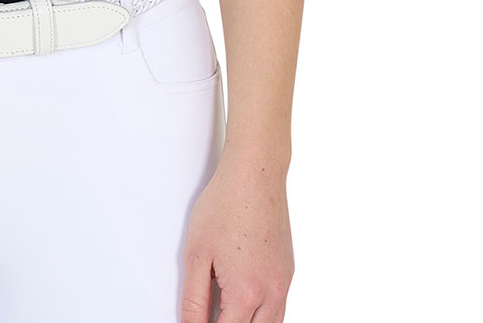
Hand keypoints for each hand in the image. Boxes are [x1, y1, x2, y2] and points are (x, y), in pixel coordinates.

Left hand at [181, 148, 293, 322]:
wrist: (255, 174)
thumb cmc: (225, 204)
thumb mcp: (196, 254)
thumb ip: (193, 300)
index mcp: (247, 293)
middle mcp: (272, 294)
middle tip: (210, 315)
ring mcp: (284, 284)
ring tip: (225, 312)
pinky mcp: (288, 273)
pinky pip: (279, 309)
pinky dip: (263, 315)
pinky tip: (244, 304)